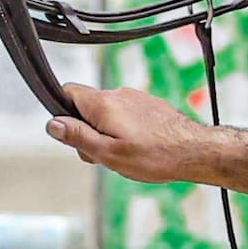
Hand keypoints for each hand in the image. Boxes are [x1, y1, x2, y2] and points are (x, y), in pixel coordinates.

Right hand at [44, 84, 247, 212]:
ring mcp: (135, 98)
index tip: (73, 135)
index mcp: (103, 103)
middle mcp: (118, 94)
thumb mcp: (108, 153)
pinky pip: (124, 116)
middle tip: (103, 155)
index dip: (63, 114)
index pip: (68, 92)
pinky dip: (124, 132)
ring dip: (106, 134)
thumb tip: (52, 124)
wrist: (195, 151)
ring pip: (106, 113)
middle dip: (87, 131)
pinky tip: (139, 149)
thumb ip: (78, 137)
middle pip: (86, 106)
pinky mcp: (148, 106)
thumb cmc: (154, 156)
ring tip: (125, 156)